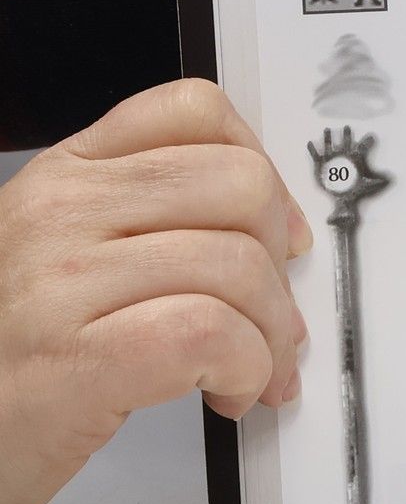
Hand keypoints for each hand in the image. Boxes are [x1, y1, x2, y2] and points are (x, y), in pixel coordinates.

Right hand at [0, 79, 312, 503]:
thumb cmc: (15, 367)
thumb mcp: (70, 264)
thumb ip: (152, 225)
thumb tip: (276, 232)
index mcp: (63, 177)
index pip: (191, 110)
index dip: (262, 169)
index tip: (277, 231)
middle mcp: (57, 212)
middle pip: (239, 187)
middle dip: (280, 263)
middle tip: (274, 318)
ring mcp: (60, 281)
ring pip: (238, 265)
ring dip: (272, 335)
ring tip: (252, 371)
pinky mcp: (76, 358)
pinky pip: (211, 333)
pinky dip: (246, 368)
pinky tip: (228, 393)